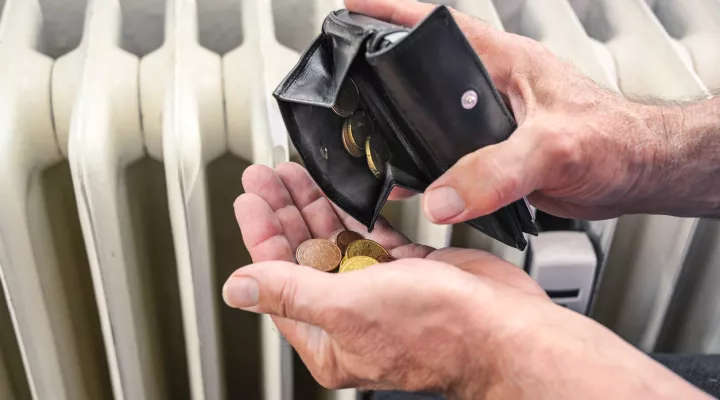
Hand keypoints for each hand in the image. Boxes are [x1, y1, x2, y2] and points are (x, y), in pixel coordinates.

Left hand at [223, 162, 706, 398]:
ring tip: (293, 173)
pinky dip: (355, 212)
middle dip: (284, 212)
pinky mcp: (411, 270)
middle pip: (305, 253)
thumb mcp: (347, 308)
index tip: (251, 199)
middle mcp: (352, 315)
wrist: (504, 329)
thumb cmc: (438, 331)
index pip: (278, 277)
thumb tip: (237, 289)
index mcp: (329, 336)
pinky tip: (338, 191)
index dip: (261, 235)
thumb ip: (289, 293)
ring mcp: (382, 291)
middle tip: (266, 177)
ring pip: (337, 240)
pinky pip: (372, 235)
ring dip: (315, 205)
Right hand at [347, 0, 686, 221]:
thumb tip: (443, 195)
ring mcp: (491, 123)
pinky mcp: (495, 155)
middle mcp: (491, 89)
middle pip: (423, 76)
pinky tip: (410, 183)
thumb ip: (497, 170)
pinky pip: (448, 157)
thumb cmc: (616, 141)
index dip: (390, 14)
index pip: (436, 27)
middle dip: (383, 79)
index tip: (352, 7)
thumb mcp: (554, 147)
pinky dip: (425, 170)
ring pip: (432, 121)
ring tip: (369, 142)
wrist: (637, 175)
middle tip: (349, 87)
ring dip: (403, 132)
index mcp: (503, 63)